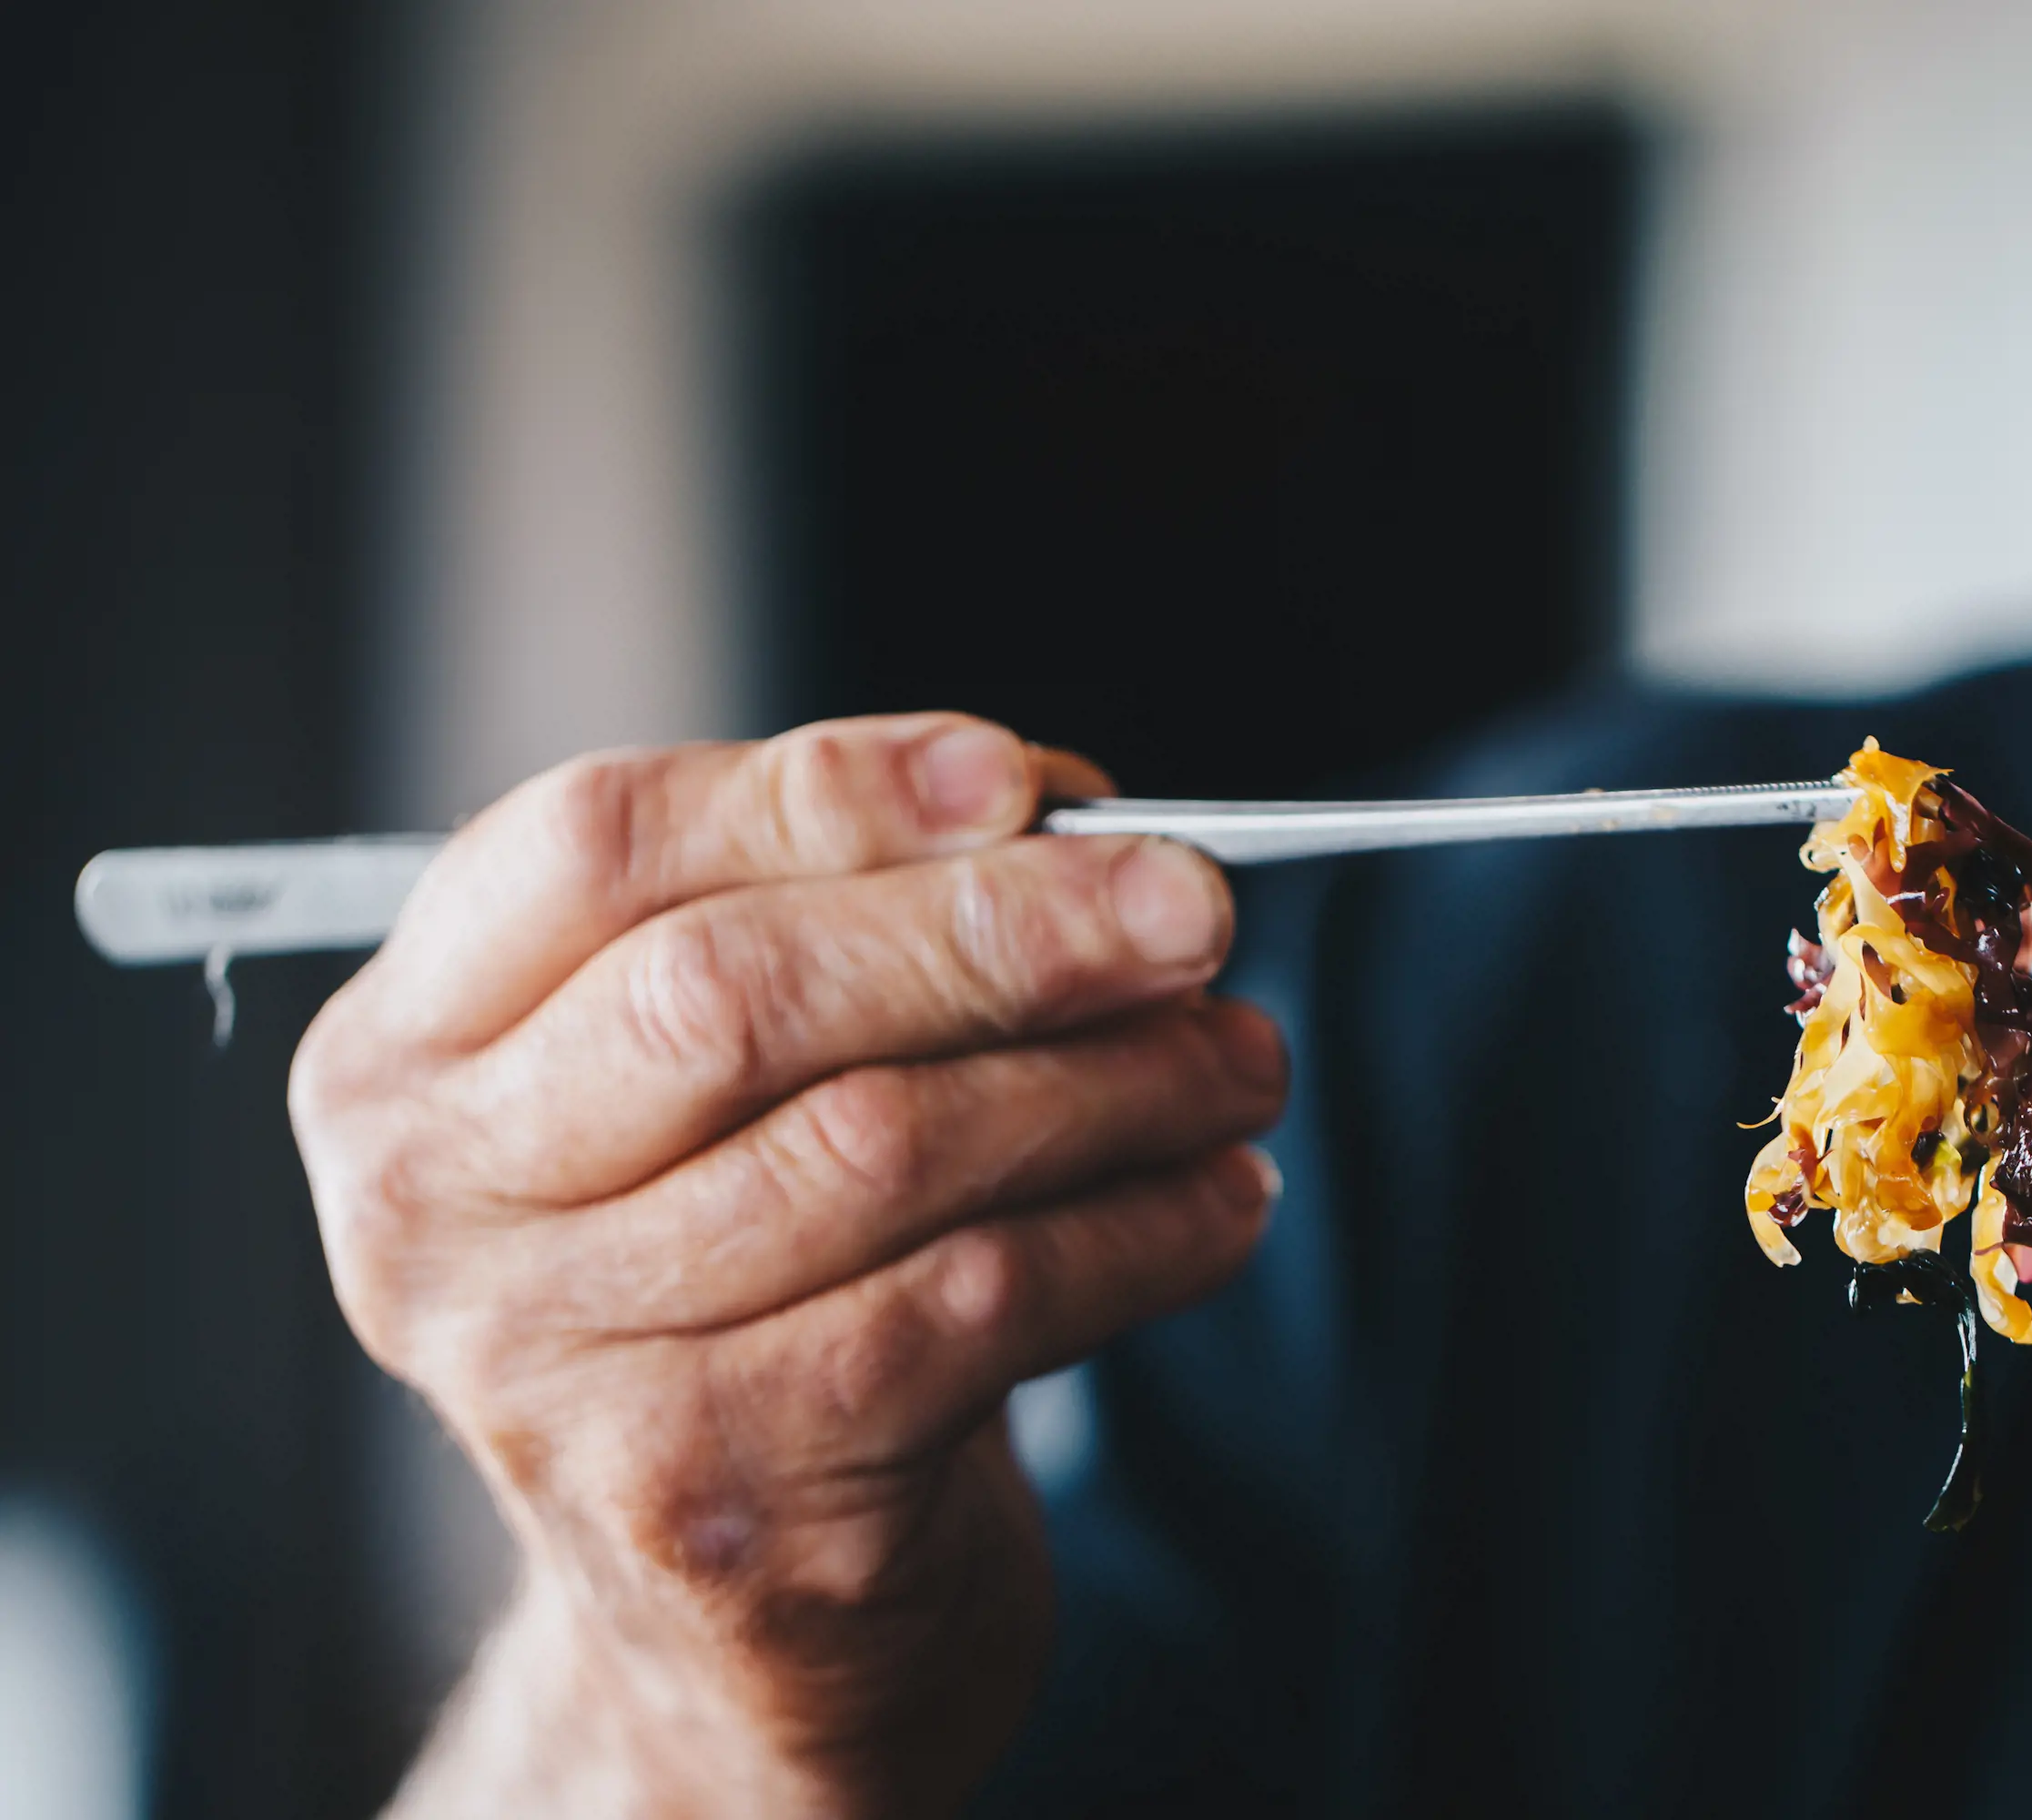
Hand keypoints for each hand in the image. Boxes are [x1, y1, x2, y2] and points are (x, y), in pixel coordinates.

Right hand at [289, 715, 1286, 1816]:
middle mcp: (438, 1217)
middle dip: (1001, 929)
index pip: (594, 847)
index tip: (1024, 776)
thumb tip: (1053, 807)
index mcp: (407, 1060)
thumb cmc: (742, 1296)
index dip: (825, 790)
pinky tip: (1222, 1199)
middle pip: (734, 993)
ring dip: (1111, 1084)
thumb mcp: (718, 1104)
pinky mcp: (717, 1504)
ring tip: (1239, 1059)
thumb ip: (832, 928)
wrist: (721, 1629)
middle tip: (1195, 908)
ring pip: (881, 1147)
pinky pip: (974, 1303)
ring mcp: (561, 1375)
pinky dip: (1136, 1233)